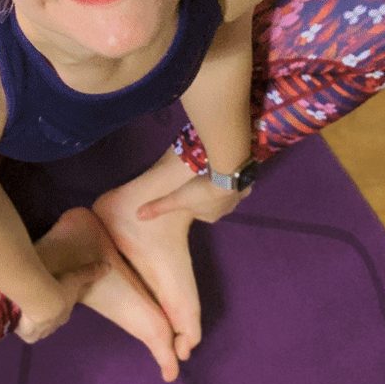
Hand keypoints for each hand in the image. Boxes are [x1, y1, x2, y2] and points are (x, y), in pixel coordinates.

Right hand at [13, 261, 106, 344]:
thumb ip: (89, 272)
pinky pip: (27, 334)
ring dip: (35, 323)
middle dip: (48, 316)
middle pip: (52, 321)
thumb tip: (108, 266)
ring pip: (40, 329)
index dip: (60, 306)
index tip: (54, 300)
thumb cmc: (59, 289)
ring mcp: (42, 332)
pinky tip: (18, 322)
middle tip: (38, 306)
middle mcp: (55, 325)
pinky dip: (23, 329)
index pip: (64, 311)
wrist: (41, 302)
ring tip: (25, 314)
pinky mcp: (29, 336)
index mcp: (65, 313)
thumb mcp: (75, 278)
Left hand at [136, 175, 252, 224]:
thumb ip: (158, 207)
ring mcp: (238, 197)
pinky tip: (228, 167)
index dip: (192, 201)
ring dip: (221, 185)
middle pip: (214, 202)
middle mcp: (226, 210)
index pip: (199, 211)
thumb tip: (138, 216)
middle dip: (207, 194)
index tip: (186, 191)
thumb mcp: (176, 199)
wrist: (228, 174)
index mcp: (210, 215)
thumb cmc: (201, 191)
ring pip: (228, 193)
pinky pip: (240, 182)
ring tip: (213, 173)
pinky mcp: (246, 184)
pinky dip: (234, 176)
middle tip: (198, 181)